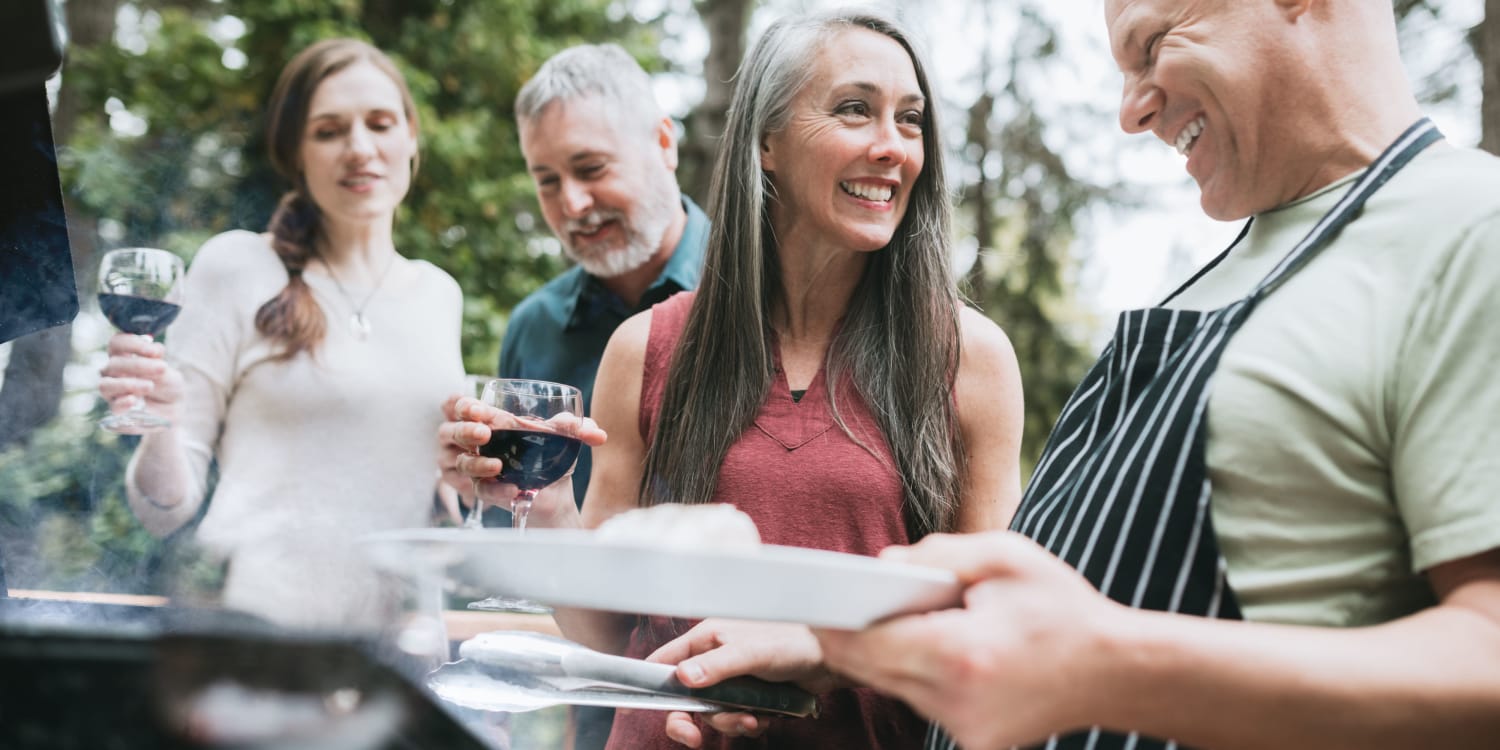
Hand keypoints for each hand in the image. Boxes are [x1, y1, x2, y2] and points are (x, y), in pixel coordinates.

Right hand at [98, 333, 182, 421]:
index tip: (156, 351)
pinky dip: (122, 401)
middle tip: (161, 368)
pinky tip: (134, 400)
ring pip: (106, 384)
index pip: (117, 343)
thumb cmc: (168, 385)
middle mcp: (113, 372)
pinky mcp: (116, 410)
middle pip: (114, 363)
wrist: (173, 409)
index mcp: (124, 356)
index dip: (133, 343)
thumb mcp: (168, 372)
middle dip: (139, 364)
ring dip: (129, 383)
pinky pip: (113, 405)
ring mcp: (112, 391)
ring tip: (150, 386)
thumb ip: (158, 363)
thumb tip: (155, 351)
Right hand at [435, 394, 605, 522]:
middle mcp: (472, 441)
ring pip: (459, 462)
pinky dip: (495, 490)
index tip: (478, 409)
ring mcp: (474, 467)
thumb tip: (596, 431)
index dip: (460, 405)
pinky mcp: (483, 491)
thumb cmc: (551, 454)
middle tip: (484, 433)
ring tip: (497, 465)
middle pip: (450, 431)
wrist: (556, 492)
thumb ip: (574, 427)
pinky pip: (479, 490)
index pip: (457, 405)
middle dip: (464, 430)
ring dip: (475, 463)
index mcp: (486, 418)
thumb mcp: (563, 437)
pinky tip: (513, 490)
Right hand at [647, 619, 835, 747]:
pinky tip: (766, 717)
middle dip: (690, 720)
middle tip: (694, 739)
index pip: (664, 662)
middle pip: (684, 698)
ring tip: (754, 718)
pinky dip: (749, 723)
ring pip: (712, 713)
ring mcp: (732, 679)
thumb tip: (683, 679)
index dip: (649, 685)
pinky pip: (735, 719)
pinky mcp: (750, 696)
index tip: (638, 708)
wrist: (831, 659)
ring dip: (730, 722)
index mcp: (706, 638)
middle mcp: (714, 659)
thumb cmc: (792, 642)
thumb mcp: (751, 652)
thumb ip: (717, 666)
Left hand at [815, 531, 1123, 749]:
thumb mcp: (1005, 556)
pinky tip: (919, 641)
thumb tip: (880, 566)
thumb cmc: (1064, 608)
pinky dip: (913, 671)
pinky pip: (920, 699)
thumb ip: (936, 553)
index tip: (808, 600)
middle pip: (872, 669)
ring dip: (881, 653)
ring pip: (893, 686)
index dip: (833, 622)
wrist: (1118, 673)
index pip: (871, 643)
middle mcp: (957, 702)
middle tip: (822, 601)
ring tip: (869, 613)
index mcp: (962, 655)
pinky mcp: (971, 741)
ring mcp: (964, 730)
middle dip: (847, 635)